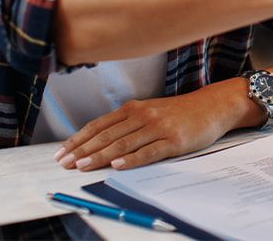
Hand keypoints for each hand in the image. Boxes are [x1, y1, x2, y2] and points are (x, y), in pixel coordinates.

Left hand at [55, 80, 257, 171]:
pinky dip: (131, 159)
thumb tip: (99, 141)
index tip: (62, 152)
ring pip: (123, 143)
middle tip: (64, 163)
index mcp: (134, 108)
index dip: (78, 139)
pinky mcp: (173, 141)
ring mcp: (158, 127)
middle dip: (82, 150)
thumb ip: (127, 123)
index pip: (99, 124)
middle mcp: (143, 115)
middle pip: (107, 134)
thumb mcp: (150, 112)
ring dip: (100, 156)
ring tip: (82, 166)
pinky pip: (148, 151)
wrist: (211, 106)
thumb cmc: (178, 112)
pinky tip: (118, 165)